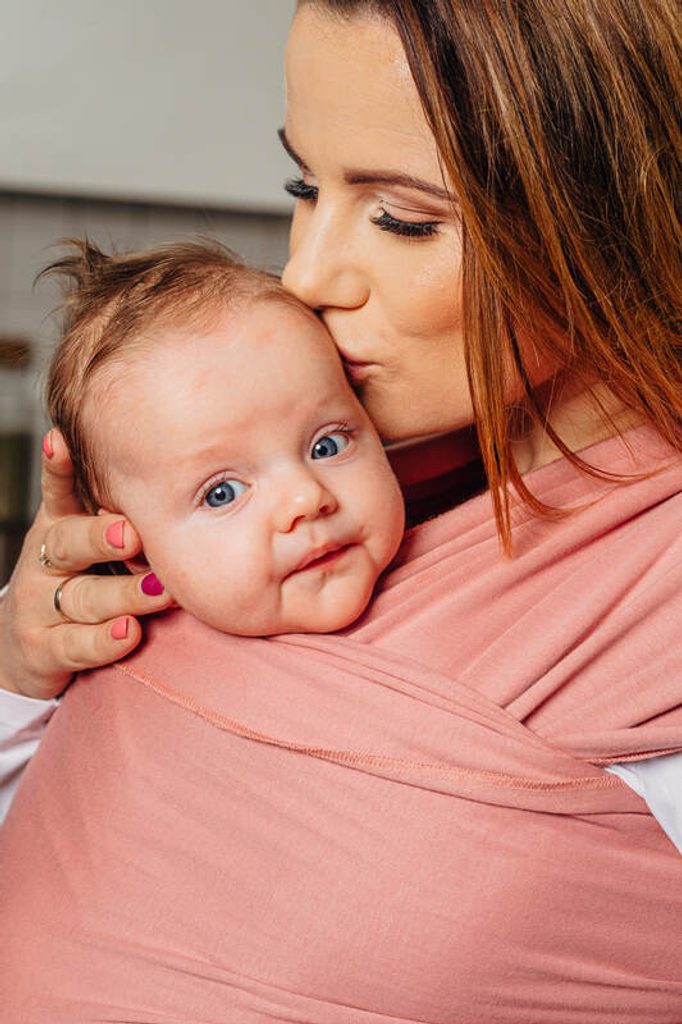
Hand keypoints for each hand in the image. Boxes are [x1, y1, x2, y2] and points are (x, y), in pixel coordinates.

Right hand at [0, 431, 172, 699]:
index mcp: (59, 525)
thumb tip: (194, 482)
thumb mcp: (92, 542)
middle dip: (102, 538)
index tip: (61, 442)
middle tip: (133, 534)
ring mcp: (39, 604)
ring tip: (159, 592)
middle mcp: (45, 560)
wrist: (32, 643)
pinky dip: (105, 641)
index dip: (58, 467)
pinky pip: (76, 645)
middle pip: (70, 543)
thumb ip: (127, 514)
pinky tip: (130, 633)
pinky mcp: (43, 648)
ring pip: (84, 597)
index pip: (57, 491)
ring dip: (125, 594)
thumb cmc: (82, 579)